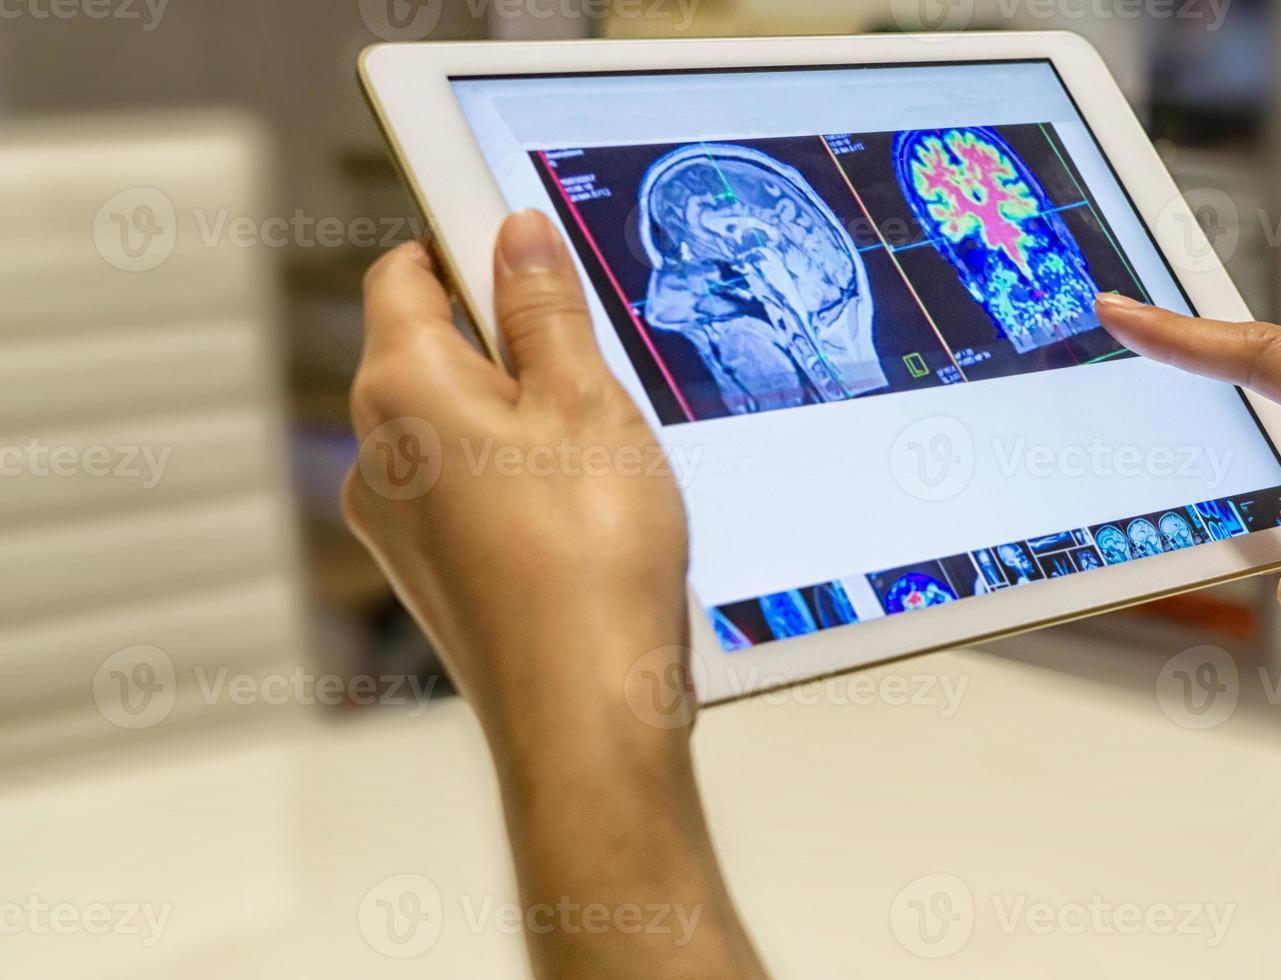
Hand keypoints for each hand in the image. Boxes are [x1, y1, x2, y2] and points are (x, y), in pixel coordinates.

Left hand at [346, 212, 765, 979]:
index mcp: (402, 390)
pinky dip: (518, 488)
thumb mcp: (586, 403)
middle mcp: (376, 457)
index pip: (405, 274)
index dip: (465, 248)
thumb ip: (545, 309)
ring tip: (604, 459)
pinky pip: (469, 498)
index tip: (525, 250)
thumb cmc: (588, 562)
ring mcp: (398, 525)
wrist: (585, 713)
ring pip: (456, 433)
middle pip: (434, 354)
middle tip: (596, 367)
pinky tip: (588, 519)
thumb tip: (516, 238)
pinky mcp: (434, 576)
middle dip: (511, 348)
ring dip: (521, 424)